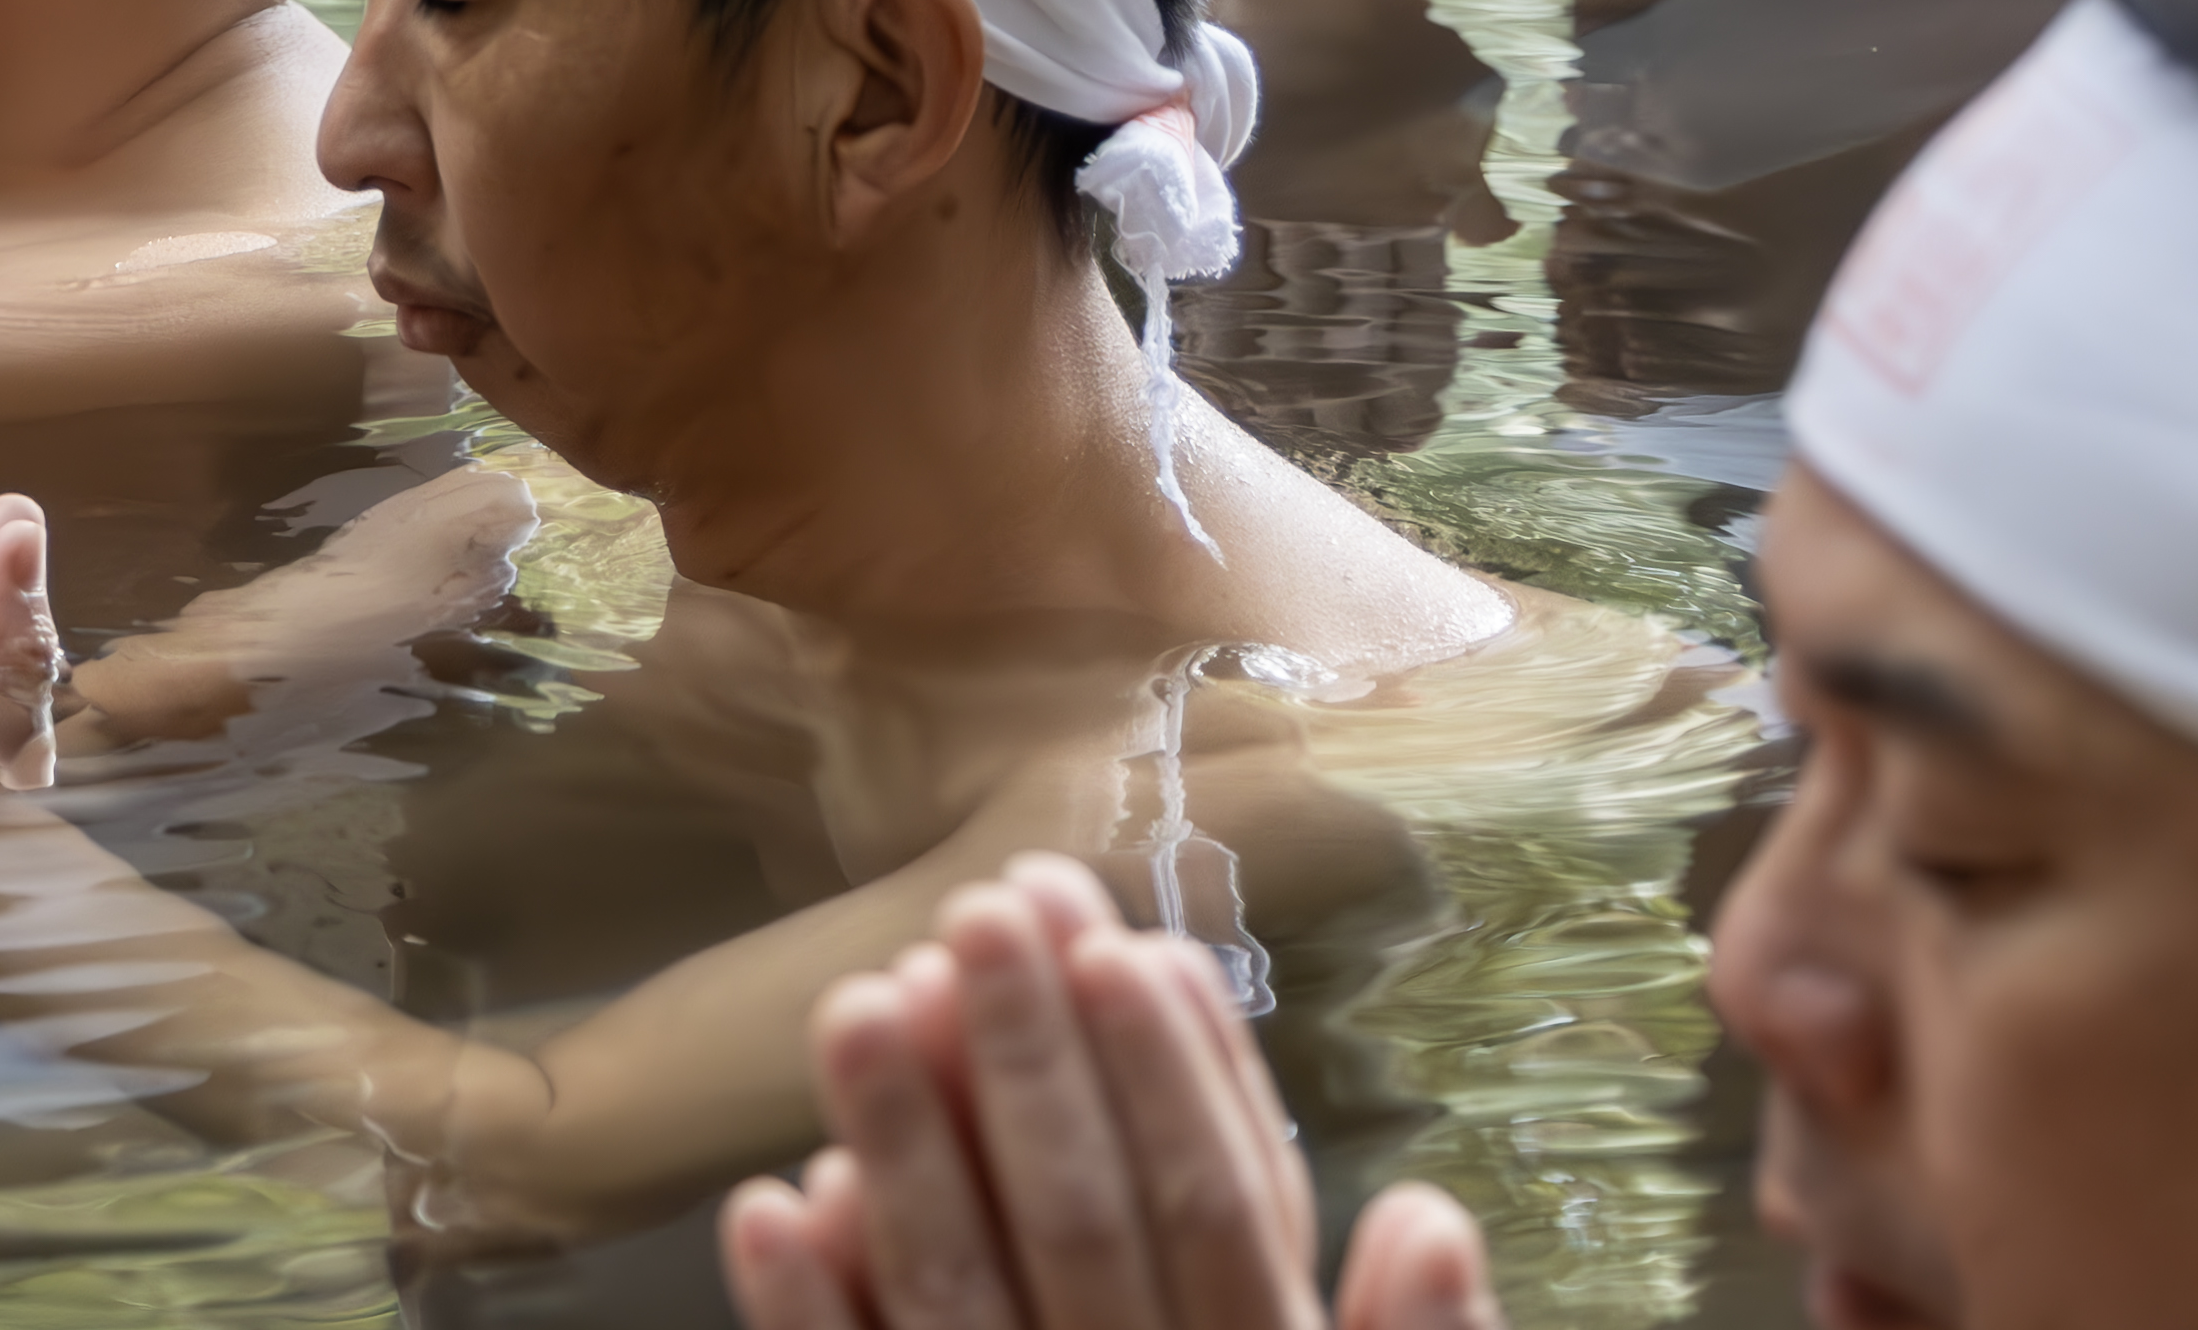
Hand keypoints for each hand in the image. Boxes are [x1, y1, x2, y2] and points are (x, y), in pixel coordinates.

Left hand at [719, 856, 1502, 1328]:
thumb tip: (1429, 1213)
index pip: (1222, 1223)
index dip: (1178, 1087)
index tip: (1125, 946)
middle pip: (1082, 1229)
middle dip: (1028, 1064)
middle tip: (976, 908)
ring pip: (958, 1300)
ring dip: (904, 1151)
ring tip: (851, 1000)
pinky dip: (808, 1316)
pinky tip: (768, 1202)